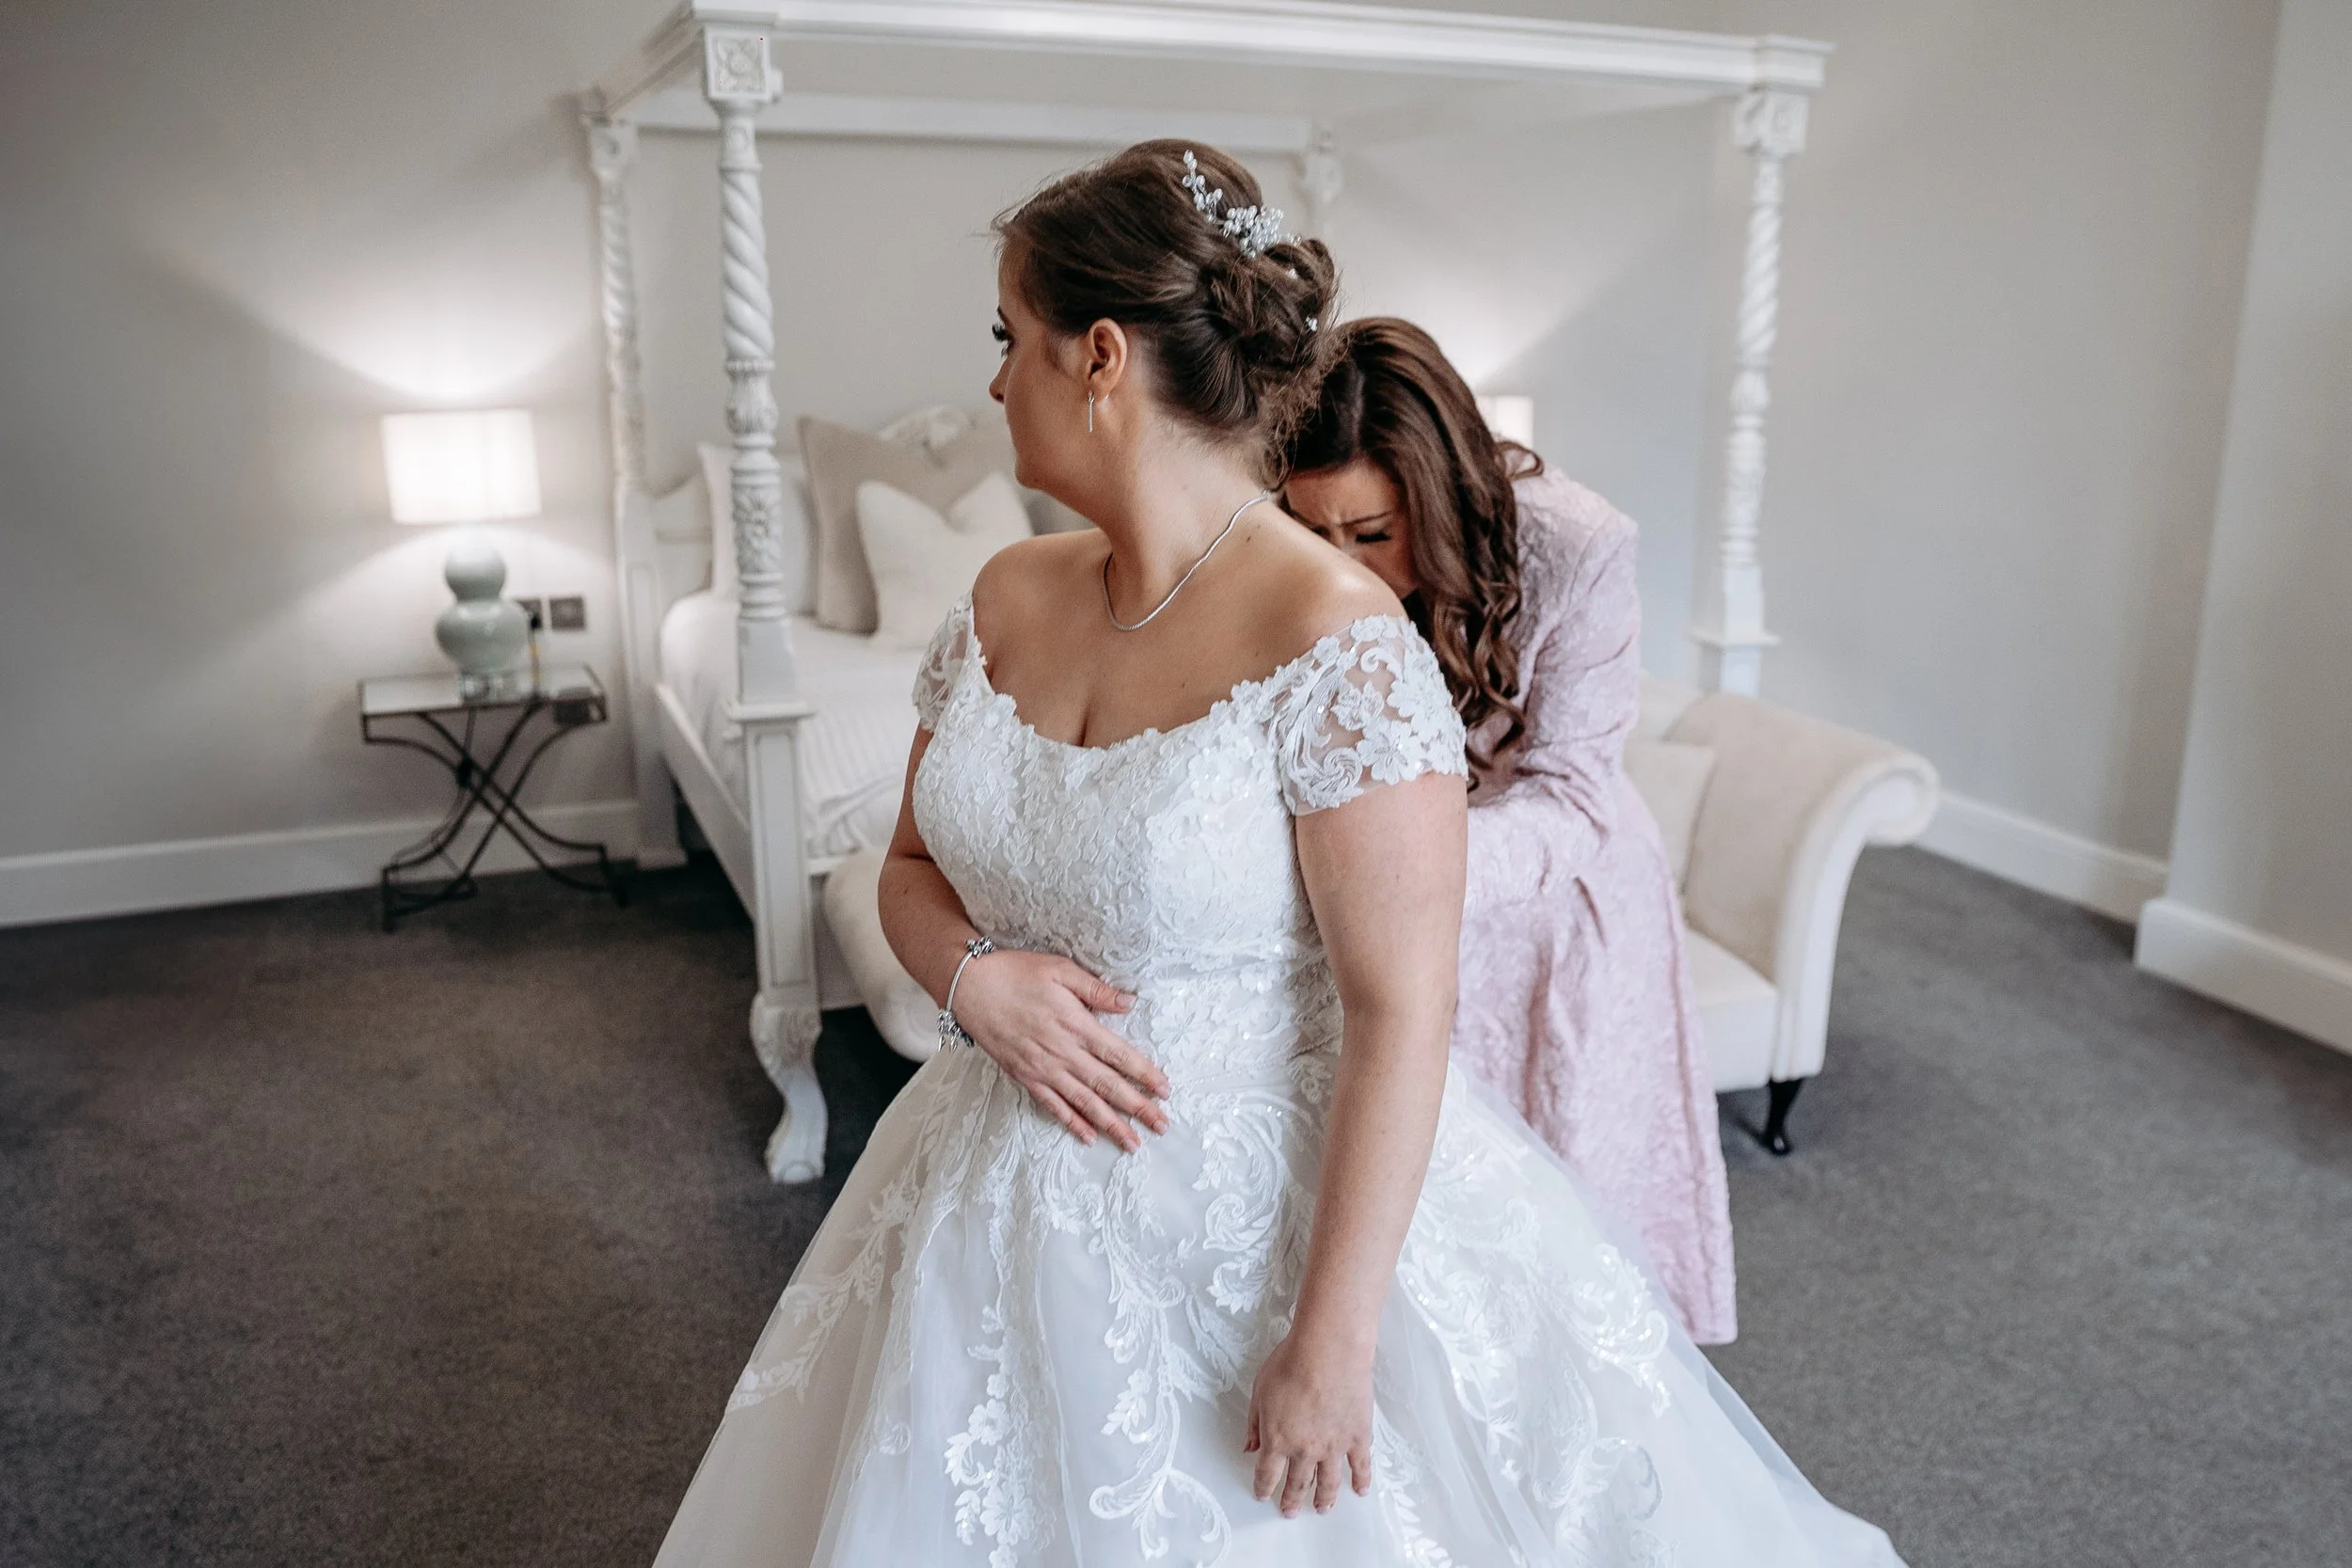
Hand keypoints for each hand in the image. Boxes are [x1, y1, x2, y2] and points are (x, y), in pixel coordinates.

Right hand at [952, 950, 1170, 1151]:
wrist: (969, 987)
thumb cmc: (1015, 972)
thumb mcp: (1060, 969)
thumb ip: (1096, 989)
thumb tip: (1130, 1002)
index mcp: (1075, 1024)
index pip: (1119, 1055)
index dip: (1144, 1074)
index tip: (1165, 1090)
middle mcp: (1062, 1053)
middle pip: (1107, 1086)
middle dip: (1137, 1108)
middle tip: (1161, 1126)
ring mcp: (1043, 1069)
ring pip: (1084, 1103)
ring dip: (1110, 1124)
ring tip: (1133, 1143)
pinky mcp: (1025, 1077)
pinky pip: (1052, 1106)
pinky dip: (1072, 1123)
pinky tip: (1089, 1137)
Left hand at [1244, 1329, 1373, 1517]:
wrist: (1328, 1351)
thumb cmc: (1291, 1364)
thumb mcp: (1259, 1390)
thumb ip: (1254, 1423)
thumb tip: (1249, 1446)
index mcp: (1277, 1440)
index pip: (1268, 1473)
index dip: (1264, 1487)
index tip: (1263, 1495)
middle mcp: (1305, 1450)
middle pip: (1297, 1483)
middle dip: (1292, 1500)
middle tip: (1290, 1511)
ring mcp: (1334, 1446)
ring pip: (1328, 1482)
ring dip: (1324, 1498)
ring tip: (1323, 1509)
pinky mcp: (1357, 1437)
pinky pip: (1360, 1466)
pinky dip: (1361, 1481)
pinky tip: (1360, 1491)